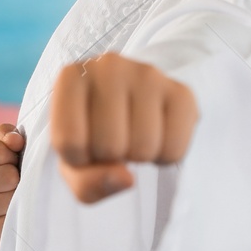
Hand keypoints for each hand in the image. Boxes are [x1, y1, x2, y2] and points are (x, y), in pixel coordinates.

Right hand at [0, 122, 22, 250]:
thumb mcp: (1, 148)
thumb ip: (7, 135)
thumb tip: (14, 140)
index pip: (1, 150)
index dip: (12, 156)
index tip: (6, 163)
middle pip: (8, 175)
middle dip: (15, 179)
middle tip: (7, 186)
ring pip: (12, 198)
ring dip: (17, 199)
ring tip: (7, 201)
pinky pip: (12, 220)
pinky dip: (16, 219)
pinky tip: (7, 217)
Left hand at [49, 51, 197, 203]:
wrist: (128, 106)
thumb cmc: (93, 134)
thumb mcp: (74, 165)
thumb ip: (86, 183)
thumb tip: (126, 178)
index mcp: (71, 77)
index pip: (69, 143)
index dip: (78, 160)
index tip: (83, 145)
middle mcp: (109, 66)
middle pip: (109, 146)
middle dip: (111, 158)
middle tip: (113, 139)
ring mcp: (148, 75)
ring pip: (143, 148)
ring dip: (138, 158)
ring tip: (133, 136)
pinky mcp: (180, 91)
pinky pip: (174, 148)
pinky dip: (165, 157)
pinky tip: (156, 136)